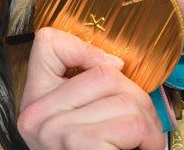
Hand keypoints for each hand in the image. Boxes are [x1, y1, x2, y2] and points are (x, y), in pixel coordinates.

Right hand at [17, 28, 165, 149]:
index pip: (49, 43)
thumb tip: (116, 64)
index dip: (89, 50)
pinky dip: (148, 140)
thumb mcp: (90, 115)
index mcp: (36, 101)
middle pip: (108, 72)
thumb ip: (93, 86)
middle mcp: (35, 115)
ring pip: (126, 98)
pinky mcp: (78, 143)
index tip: (112, 70)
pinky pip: (132, 124)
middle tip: (138, 128)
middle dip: (138, 100)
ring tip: (138, 143)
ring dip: (147, 124)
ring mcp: (52, 130)